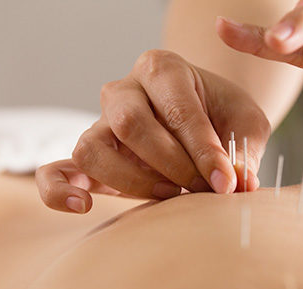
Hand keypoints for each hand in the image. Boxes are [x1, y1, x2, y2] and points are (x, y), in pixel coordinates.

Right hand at [36, 50, 269, 212]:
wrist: (203, 115)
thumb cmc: (222, 115)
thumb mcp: (245, 124)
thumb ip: (243, 151)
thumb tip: (241, 184)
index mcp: (163, 69)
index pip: (177, 110)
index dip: (204, 151)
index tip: (226, 183)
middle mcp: (125, 91)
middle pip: (131, 124)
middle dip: (172, 164)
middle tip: (203, 189)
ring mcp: (101, 123)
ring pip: (93, 148)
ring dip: (132, 180)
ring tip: (171, 195)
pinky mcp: (92, 156)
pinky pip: (57, 170)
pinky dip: (59, 190)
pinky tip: (83, 206)